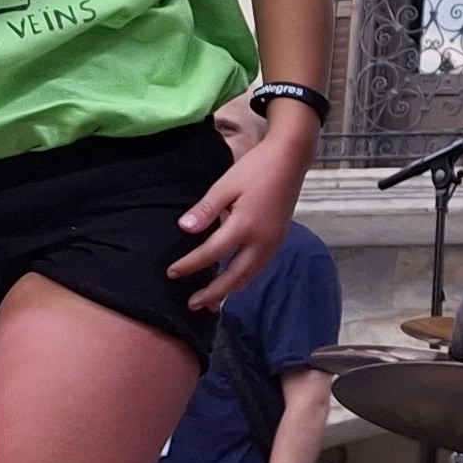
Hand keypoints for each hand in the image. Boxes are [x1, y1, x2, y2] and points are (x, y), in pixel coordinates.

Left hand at [171, 114, 314, 310]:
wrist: (291, 158)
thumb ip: (206, 210)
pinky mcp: (278, 239)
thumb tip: (184, 230)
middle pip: (235, 277)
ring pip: (250, 276)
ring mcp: (273, 242)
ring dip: (230, 290)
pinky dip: (243, 278)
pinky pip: (259, 267)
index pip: (212, 253)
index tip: (172, 273)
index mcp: (245, 226)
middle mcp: (262, 241)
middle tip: (193, 304)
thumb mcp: (226, 184)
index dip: (190, 265)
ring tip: (212, 301)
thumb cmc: (256, 168)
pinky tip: (234, 280)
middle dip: (214, 293)